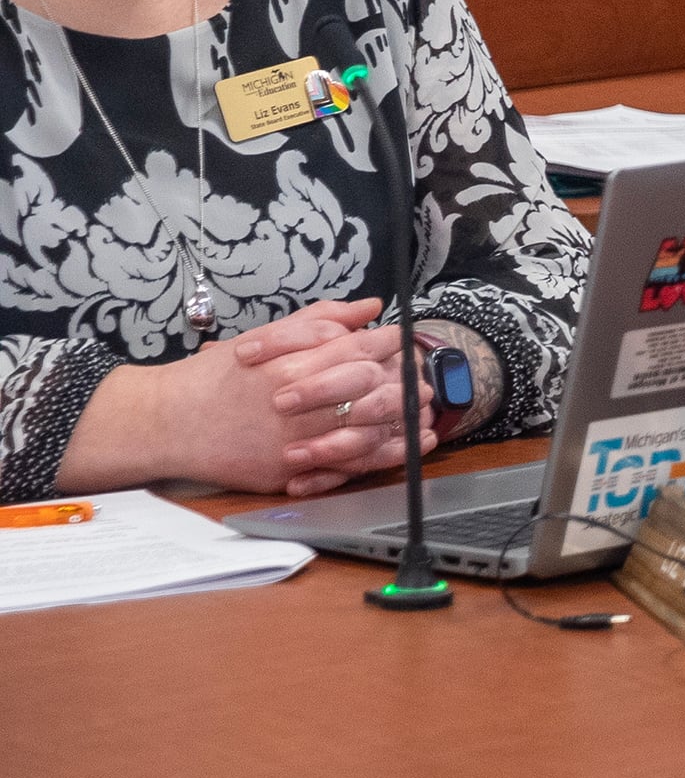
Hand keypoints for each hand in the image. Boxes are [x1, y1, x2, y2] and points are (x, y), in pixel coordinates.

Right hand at [160, 306, 414, 494]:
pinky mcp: (290, 470)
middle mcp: (297, 402)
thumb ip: (319, 321)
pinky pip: (349, 465)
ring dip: (404, 419)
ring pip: (368, 429)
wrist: (167, 422)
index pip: (360, 350)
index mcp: (292, 365)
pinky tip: (407, 446)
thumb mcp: (264, 339)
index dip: (391, 344)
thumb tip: (370, 307)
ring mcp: (294, 440)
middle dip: (406, 382)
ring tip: (423, 409)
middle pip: (373, 389)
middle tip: (424, 377)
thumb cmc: (215, 377)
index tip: (405, 340)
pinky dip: (384, 455)